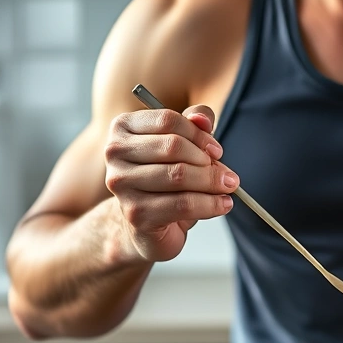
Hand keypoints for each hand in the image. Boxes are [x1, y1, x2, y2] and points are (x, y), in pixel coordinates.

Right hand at [104, 105, 238, 262]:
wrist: (145, 223)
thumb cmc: (164, 179)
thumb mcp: (181, 147)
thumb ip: (194, 125)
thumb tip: (203, 119)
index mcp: (123, 127)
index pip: (168, 120)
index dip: (199, 135)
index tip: (217, 150)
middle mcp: (115, 153)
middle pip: (174, 147)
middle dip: (208, 161)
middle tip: (227, 174)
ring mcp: (122, 184)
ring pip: (179, 176)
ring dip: (212, 183)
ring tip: (227, 188)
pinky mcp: (135, 213)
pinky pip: (183, 204)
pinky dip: (210, 204)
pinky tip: (223, 204)